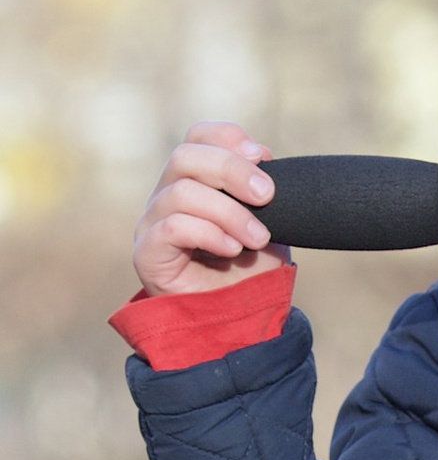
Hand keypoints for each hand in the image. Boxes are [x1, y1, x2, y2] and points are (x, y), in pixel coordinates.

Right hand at [131, 125, 284, 297]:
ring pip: (182, 191)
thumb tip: (263, 155)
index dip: (228, 137)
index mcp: (196, 181)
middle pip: (186, 155)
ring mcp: (152, 223)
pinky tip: (233, 249)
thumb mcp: (269, 224)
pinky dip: (209, 233)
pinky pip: (172, 227)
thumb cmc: (251, 272)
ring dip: (229, 212)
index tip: (265, 157)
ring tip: (257, 238)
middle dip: (232, 170)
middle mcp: (168, 195)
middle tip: (268, 196)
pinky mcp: (147, 253)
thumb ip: (263, 190)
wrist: (239, 323)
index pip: (199, 137)